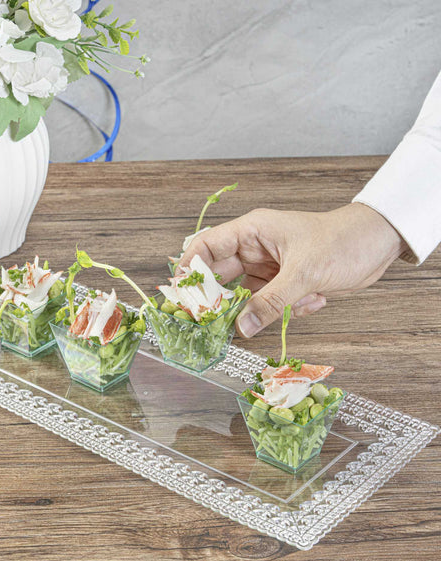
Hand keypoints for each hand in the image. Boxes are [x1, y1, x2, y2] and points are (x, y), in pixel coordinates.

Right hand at [178, 203, 407, 337]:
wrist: (379, 243)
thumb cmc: (342, 241)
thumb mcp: (304, 273)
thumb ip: (270, 302)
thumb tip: (240, 328)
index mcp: (252, 232)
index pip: (207, 247)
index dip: (188, 268)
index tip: (179, 294)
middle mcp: (255, 249)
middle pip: (222, 277)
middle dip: (225, 300)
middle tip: (219, 323)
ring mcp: (269, 268)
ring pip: (248, 297)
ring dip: (267, 308)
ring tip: (294, 305)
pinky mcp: (284, 283)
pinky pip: (271, 305)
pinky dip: (289, 310)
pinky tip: (315, 300)